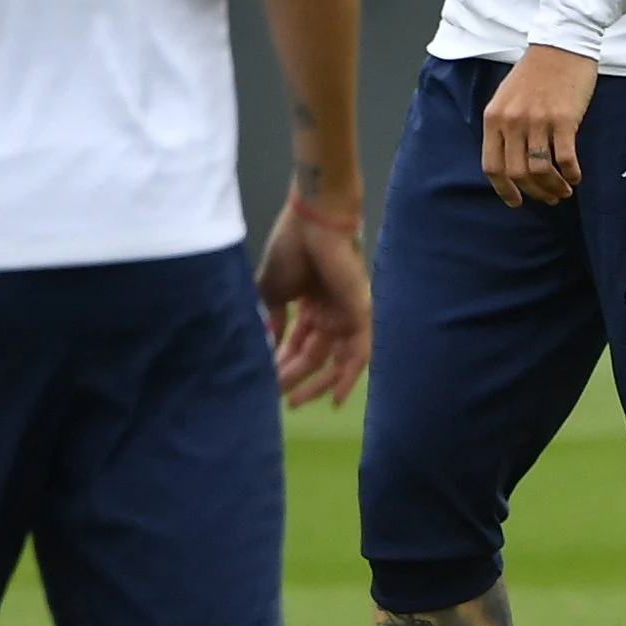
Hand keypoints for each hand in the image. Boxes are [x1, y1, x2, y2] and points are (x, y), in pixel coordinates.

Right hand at [256, 196, 370, 406]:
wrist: (313, 223)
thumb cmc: (291, 249)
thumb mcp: (272, 291)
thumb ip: (272, 320)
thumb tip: (265, 347)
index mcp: (310, 303)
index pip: (298, 342)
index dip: (282, 362)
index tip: (265, 380)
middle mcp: (330, 311)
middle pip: (314, 354)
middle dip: (293, 376)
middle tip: (276, 396)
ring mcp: (345, 313)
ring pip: (334, 359)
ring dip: (315, 382)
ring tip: (295, 401)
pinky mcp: (360, 314)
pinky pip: (358, 353)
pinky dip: (347, 377)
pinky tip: (333, 399)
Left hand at [481, 43, 598, 203]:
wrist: (562, 44)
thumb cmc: (537, 72)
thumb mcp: (507, 97)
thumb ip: (504, 126)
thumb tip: (511, 161)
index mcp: (493, 118)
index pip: (492, 166)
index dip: (504, 190)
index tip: (517, 201)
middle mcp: (511, 121)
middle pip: (517, 173)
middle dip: (535, 192)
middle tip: (549, 198)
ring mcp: (537, 120)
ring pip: (541, 170)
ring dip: (554, 187)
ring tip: (564, 191)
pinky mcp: (563, 119)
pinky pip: (565, 158)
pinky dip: (571, 173)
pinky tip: (576, 176)